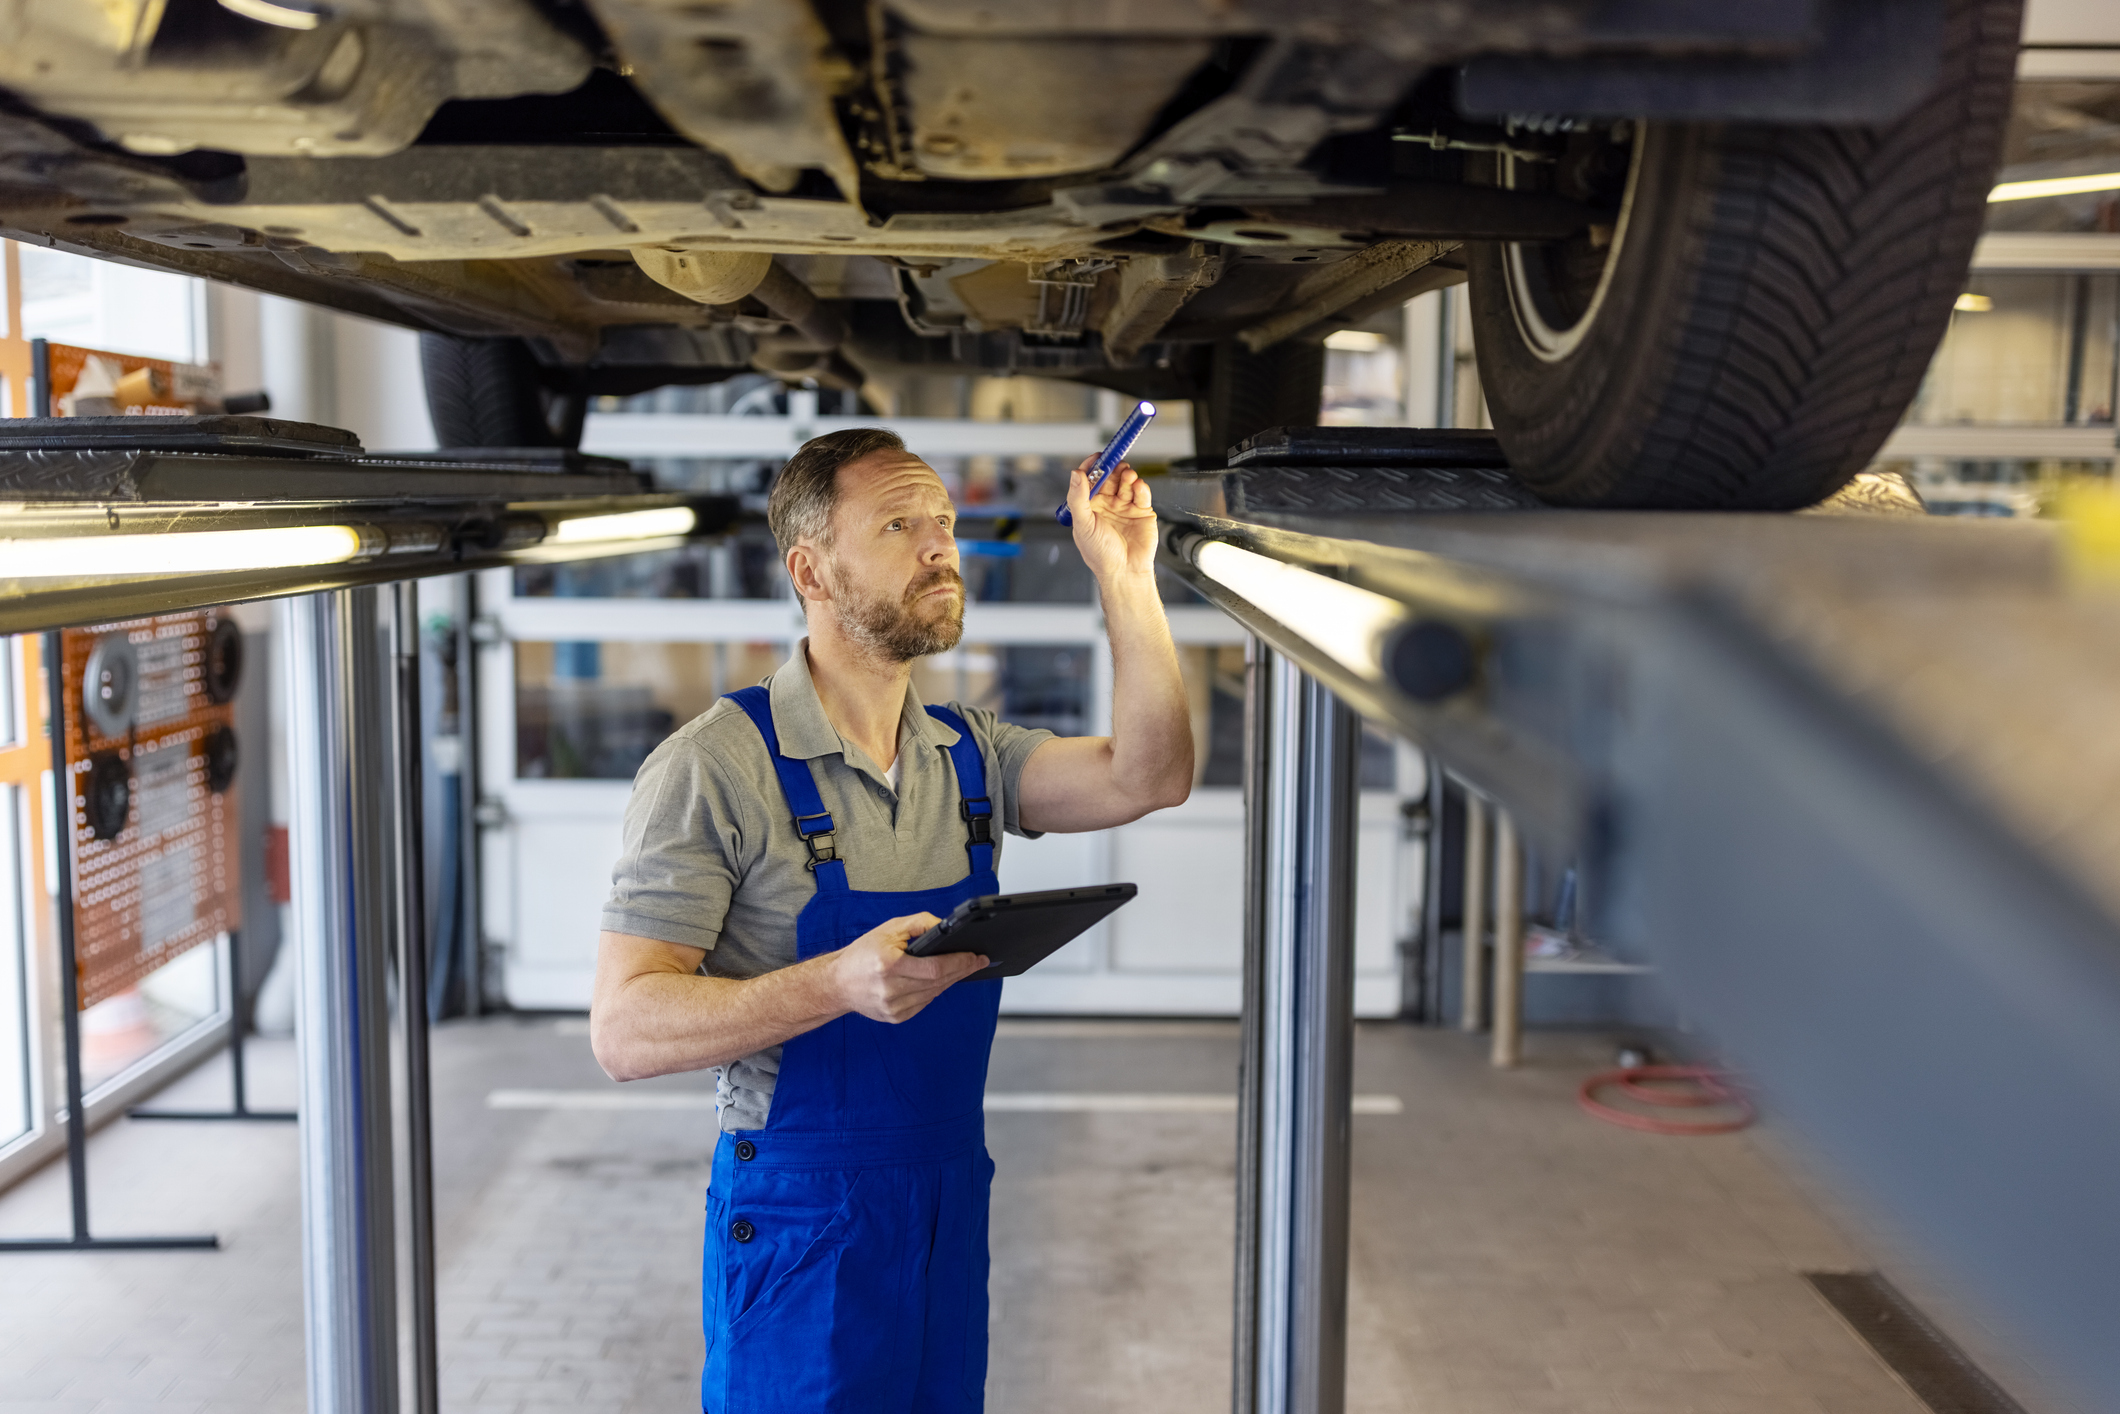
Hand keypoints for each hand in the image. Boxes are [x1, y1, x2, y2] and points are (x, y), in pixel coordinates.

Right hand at [827, 913, 989, 1023]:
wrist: (837, 984)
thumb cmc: (862, 954)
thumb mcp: (888, 929)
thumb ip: (919, 923)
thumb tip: (945, 926)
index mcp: (888, 965)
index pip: (935, 968)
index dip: (959, 962)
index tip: (975, 956)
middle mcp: (890, 989)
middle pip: (939, 982)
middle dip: (962, 970)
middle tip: (978, 961)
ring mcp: (893, 1007)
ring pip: (934, 994)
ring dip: (950, 980)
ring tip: (963, 968)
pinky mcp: (895, 1017)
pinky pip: (924, 1003)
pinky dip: (934, 991)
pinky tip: (939, 981)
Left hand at [1065, 458, 1157, 583]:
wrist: (1125, 572)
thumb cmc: (1101, 554)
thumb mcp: (1083, 524)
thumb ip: (1078, 498)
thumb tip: (1074, 474)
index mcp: (1090, 507)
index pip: (1089, 481)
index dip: (1092, 467)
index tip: (1097, 457)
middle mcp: (1107, 504)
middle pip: (1110, 478)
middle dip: (1112, 469)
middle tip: (1115, 463)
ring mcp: (1125, 506)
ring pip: (1126, 483)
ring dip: (1127, 476)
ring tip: (1127, 475)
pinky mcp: (1142, 511)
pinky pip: (1142, 493)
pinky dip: (1141, 487)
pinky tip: (1138, 486)